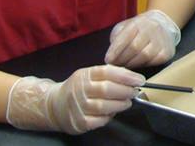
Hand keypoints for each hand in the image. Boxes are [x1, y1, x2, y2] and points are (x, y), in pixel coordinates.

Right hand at [6, 65, 144, 134]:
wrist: (54, 105)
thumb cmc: (78, 89)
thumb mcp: (89, 76)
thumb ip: (108, 75)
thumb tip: (132, 78)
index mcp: (84, 75)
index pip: (107, 72)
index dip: (126, 76)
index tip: (139, 79)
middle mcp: (79, 90)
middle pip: (106, 89)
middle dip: (125, 91)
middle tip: (135, 91)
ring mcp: (78, 107)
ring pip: (104, 106)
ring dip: (120, 105)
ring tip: (127, 102)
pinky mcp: (79, 122)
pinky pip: (99, 120)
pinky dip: (109, 117)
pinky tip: (112, 113)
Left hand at [104, 9, 180, 67]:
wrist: (162, 23)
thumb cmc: (139, 28)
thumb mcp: (125, 27)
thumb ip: (117, 38)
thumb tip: (111, 56)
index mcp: (138, 22)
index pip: (124, 37)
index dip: (115, 51)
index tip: (108, 60)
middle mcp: (151, 29)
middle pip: (134, 48)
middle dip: (122, 59)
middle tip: (115, 66)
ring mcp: (161, 40)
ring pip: (145, 56)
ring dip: (132, 64)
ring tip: (125, 67)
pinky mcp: (167, 51)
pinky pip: (154, 61)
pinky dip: (144, 65)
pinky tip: (138, 65)